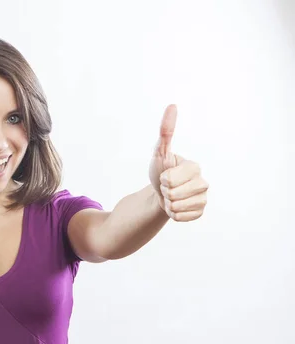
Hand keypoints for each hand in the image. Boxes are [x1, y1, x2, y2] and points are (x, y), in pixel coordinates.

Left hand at [148, 104, 208, 221]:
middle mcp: (203, 182)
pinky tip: (176, 207)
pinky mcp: (200, 212)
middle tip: (167, 187)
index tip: (165, 176)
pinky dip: (173, 214)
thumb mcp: (160, 152)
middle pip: (174, 194)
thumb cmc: (160, 171)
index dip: (163, 179)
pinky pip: (182, 218)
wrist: (160, 193)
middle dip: (165, 192)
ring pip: (178, 207)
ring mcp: (203, 199)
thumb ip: (165, 131)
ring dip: (168, 204)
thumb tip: (172, 105)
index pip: (171, 179)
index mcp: (195, 167)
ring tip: (171, 196)